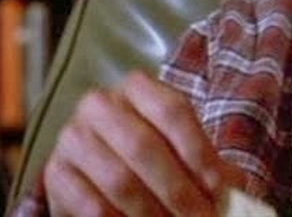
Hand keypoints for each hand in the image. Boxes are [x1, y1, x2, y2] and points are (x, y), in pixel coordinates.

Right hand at [42, 70, 230, 215]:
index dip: (199, 152)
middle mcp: (99, 104)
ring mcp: (72, 137)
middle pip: (144, 146)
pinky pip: (91, 204)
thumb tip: (236, 194)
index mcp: (137, 87)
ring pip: (118, 178)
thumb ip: (209, 168)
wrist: (100, 177)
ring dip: (153, 212)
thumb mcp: (183, 155)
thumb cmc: (153, 162)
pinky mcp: (55, 173)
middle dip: (178, 191)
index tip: (218, 188)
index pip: (173, 111)